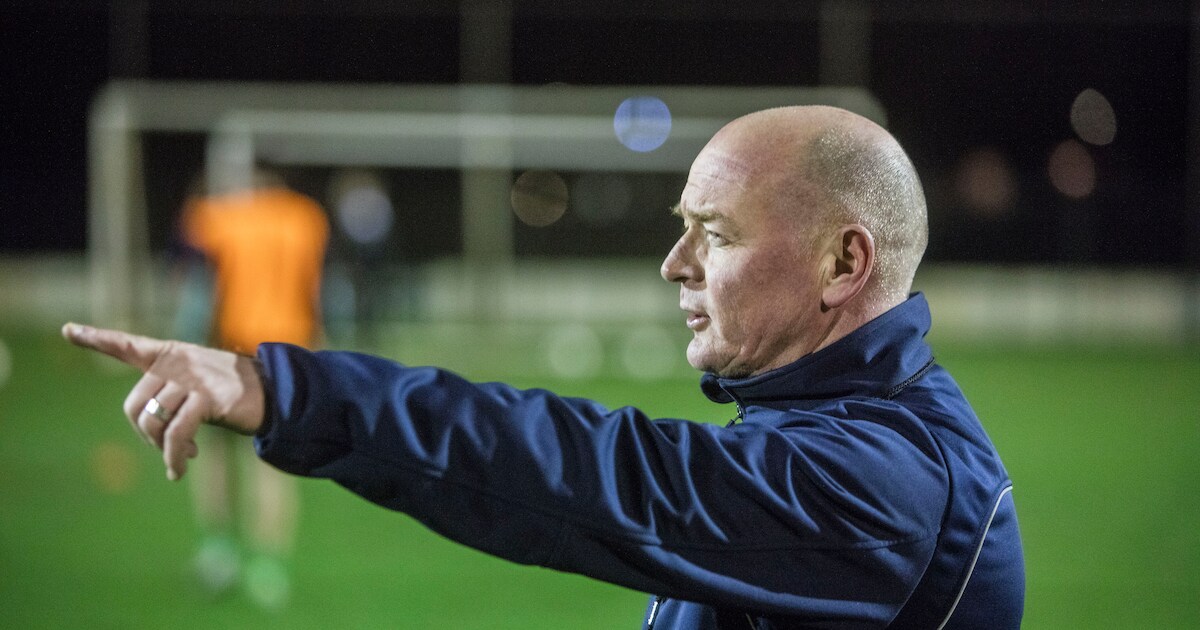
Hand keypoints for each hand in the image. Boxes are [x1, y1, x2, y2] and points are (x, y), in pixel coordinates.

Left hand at [61, 323, 265, 480]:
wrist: (276, 394)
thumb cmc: (237, 396)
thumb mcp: (200, 392)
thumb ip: (174, 400)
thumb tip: (158, 439)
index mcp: (171, 356)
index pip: (127, 345)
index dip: (97, 338)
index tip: (68, 330)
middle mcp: (176, 362)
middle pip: (135, 405)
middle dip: (146, 435)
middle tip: (170, 448)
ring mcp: (191, 377)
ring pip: (154, 421)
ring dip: (165, 448)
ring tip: (183, 456)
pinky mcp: (206, 396)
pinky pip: (176, 432)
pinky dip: (174, 455)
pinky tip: (178, 470)